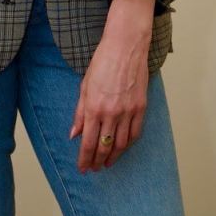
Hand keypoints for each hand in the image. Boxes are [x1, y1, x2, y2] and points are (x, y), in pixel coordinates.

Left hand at [68, 28, 149, 172]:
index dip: (85, 159)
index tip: (83, 168)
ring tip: (107, 163)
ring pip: (121, 144)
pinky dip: (128, 144)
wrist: (126, 46)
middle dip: (97, 161)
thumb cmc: (103, 62)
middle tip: (94, 169)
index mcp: (94, 107)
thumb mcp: (85, 85)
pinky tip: (122, 148)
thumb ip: (79, 112)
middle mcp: (111, 113)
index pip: (88, 142)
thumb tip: (74, 134)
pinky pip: (135, 133)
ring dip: (113, 156)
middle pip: (104, 146)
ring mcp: (128, 111)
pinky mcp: (141, 107)